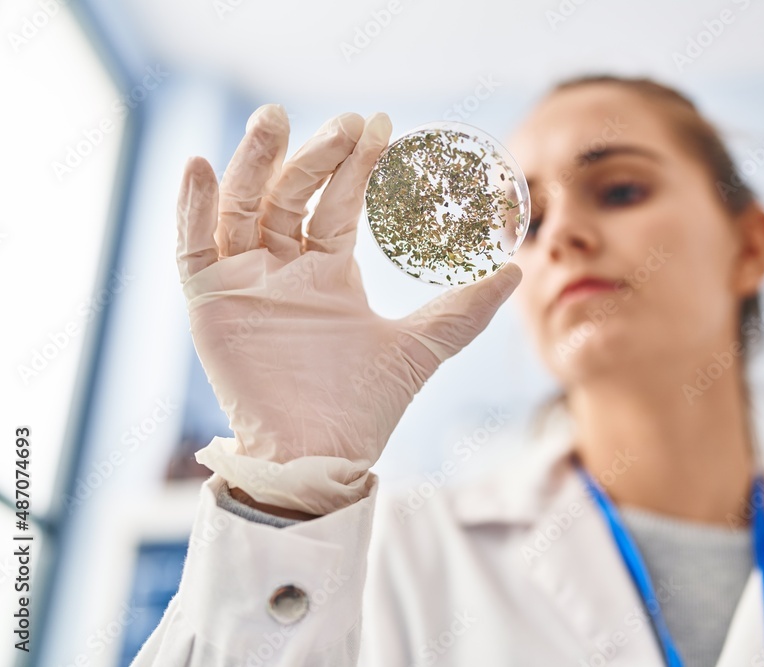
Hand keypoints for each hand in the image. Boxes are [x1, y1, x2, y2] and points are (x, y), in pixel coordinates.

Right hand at [175, 104, 520, 507]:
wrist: (322, 455)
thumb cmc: (366, 407)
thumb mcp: (421, 347)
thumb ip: (463, 310)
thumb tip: (517, 272)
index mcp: (328, 270)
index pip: (336, 203)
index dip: (356, 165)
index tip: (379, 124)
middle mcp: (284, 268)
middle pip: (290, 194)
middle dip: (314, 156)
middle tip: (344, 122)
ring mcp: (245, 282)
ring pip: (242, 207)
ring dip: (253, 162)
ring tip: (273, 119)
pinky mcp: (210, 305)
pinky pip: (192, 249)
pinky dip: (192, 208)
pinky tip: (203, 166)